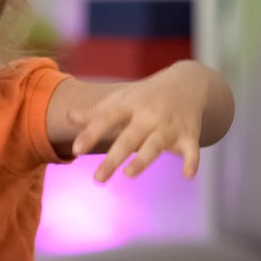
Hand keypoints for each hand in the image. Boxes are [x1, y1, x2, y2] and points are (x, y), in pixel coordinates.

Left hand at [69, 63, 209, 182]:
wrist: (187, 82)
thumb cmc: (145, 96)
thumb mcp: (120, 99)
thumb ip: (95, 113)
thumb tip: (68, 117)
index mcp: (128, 106)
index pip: (106, 119)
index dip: (91, 133)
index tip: (76, 150)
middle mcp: (148, 116)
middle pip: (129, 138)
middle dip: (114, 158)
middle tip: (97, 178)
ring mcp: (169, 126)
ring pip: (155, 145)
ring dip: (144, 159)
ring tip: (128, 174)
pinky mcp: (189, 134)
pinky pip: (191, 150)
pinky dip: (192, 161)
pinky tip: (188, 176)